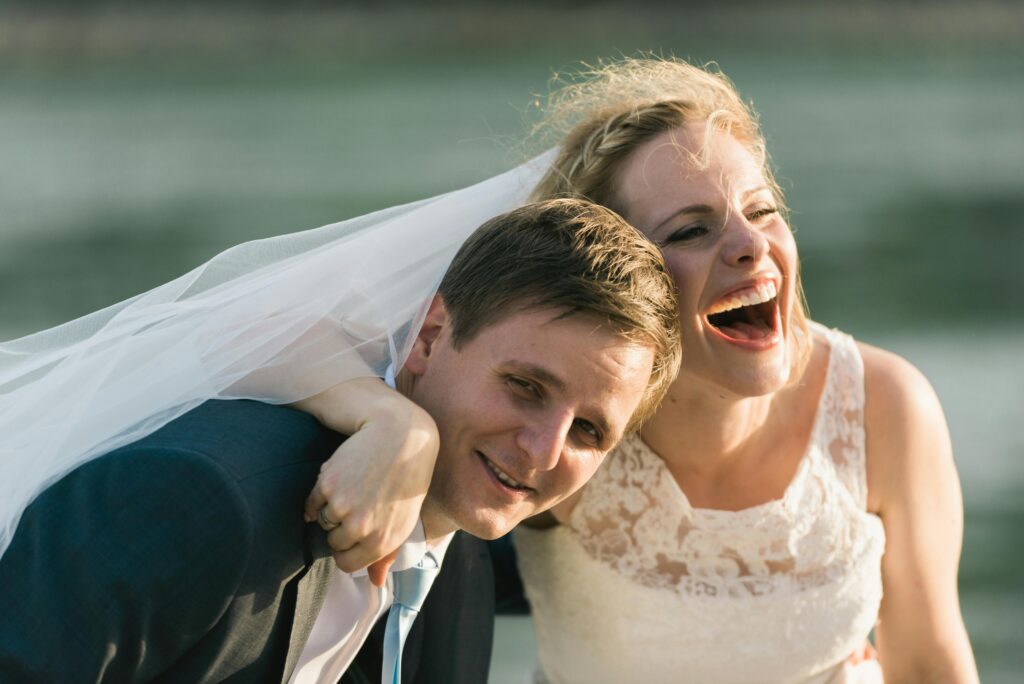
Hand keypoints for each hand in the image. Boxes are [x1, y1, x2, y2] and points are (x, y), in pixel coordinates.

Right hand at [294, 377, 438, 585]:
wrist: (401, 436)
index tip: (352, 534)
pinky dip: (318, 494)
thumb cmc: (407, 478)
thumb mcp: (405, 519)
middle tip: (358, 501)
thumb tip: (376, 584)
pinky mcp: (327, 487)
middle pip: (333, 543)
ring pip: (322, 521)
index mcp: (383, 542)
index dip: (347, 550)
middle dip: (340, 526)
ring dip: (330, 507)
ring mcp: (343, 509)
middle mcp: (362, 530)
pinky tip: (340, 477)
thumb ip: (387, 554)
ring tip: (354, 485)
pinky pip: (311, 503)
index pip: (348, 565)